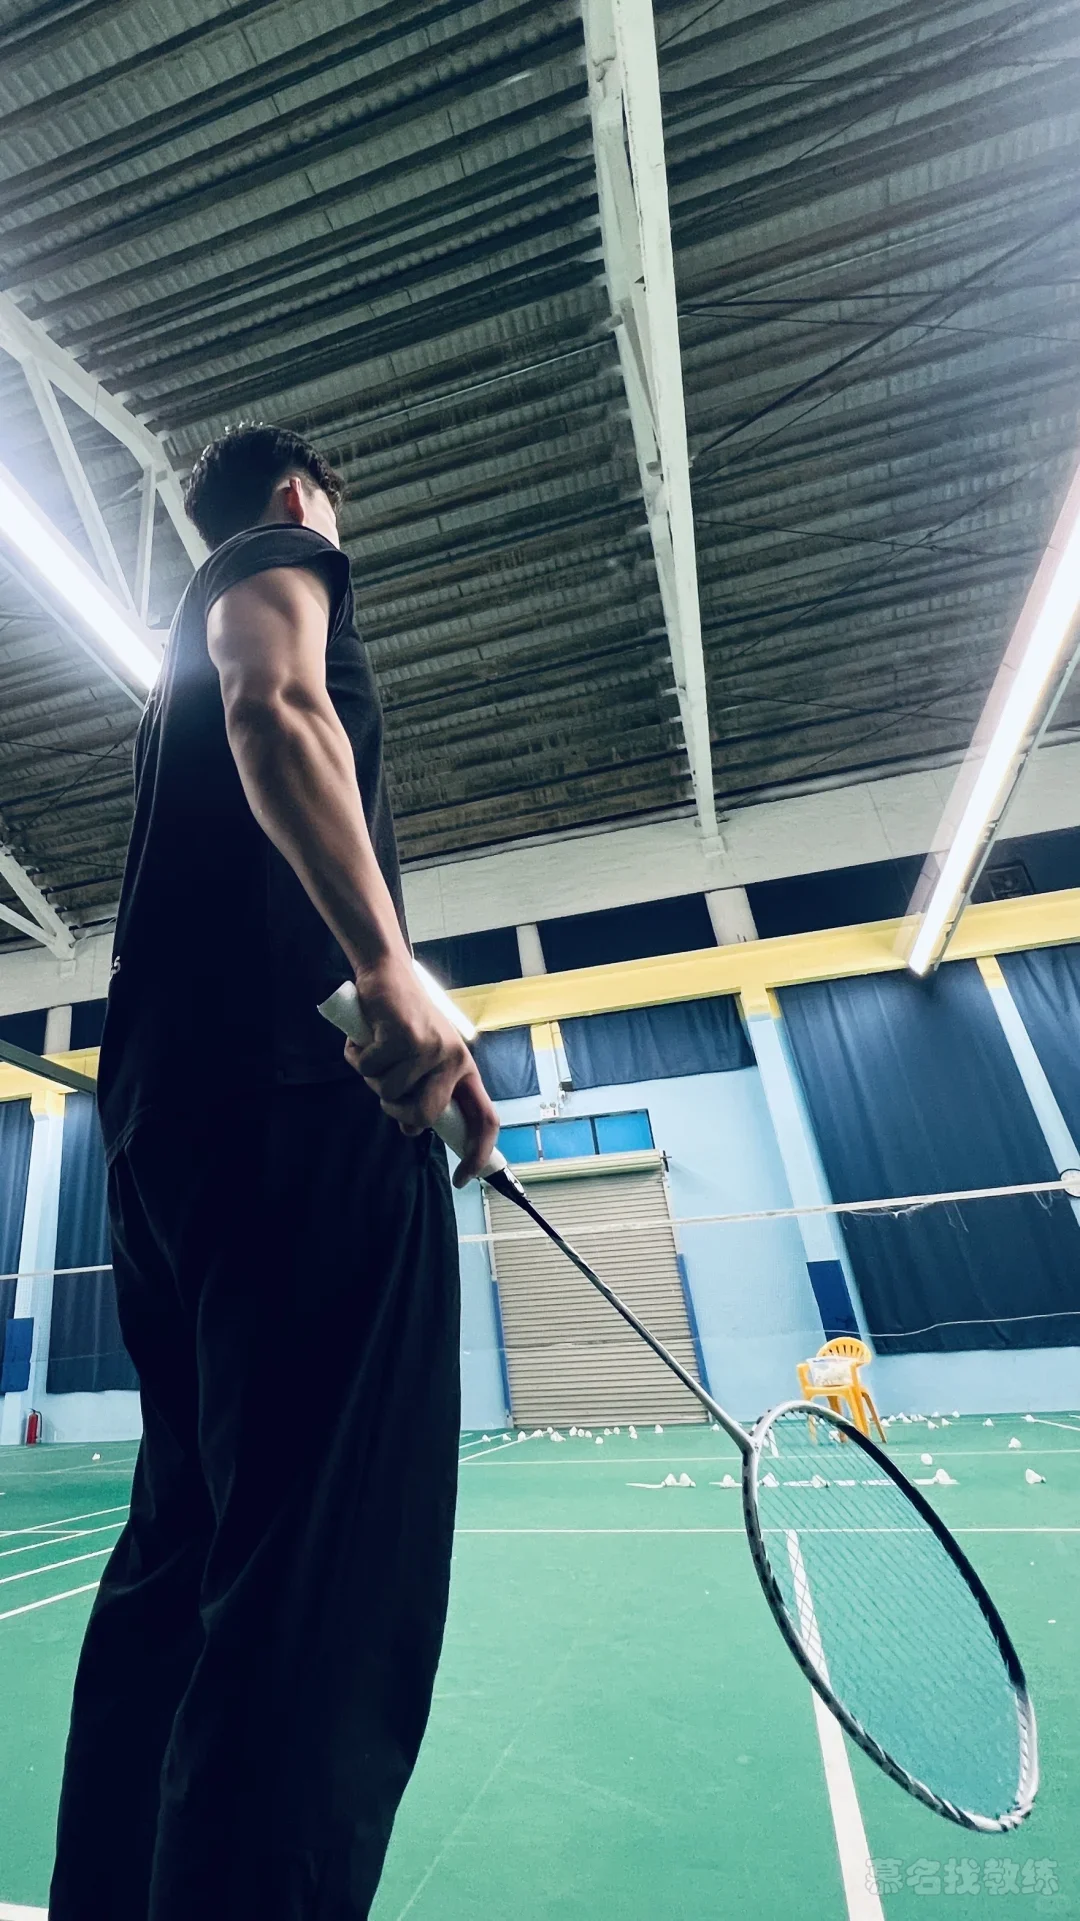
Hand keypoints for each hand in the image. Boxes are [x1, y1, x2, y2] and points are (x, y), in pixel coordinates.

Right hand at [344, 957, 499, 1186]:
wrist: (388, 973)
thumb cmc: (403, 1021)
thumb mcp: (421, 1060)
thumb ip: (421, 1092)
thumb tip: (412, 1129)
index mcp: (463, 1069)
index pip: (485, 1119)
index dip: (478, 1153)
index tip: (463, 1180)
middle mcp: (453, 1059)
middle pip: (422, 1115)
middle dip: (394, 1110)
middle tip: (384, 1086)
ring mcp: (430, 1047)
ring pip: (388, 1092)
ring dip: (371, 1076)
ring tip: (376, 1049)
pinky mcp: (403, 1034)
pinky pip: (369, 1068)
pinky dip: (357, 1056)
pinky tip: (365, 1035)